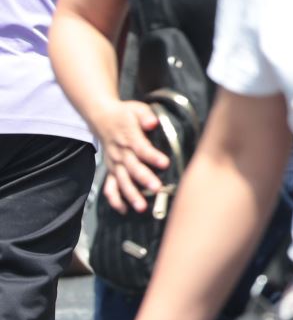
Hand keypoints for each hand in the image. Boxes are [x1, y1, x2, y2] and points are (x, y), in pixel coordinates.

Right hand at [94, 100, 168, 214]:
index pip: (141, 148)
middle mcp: (120, 152)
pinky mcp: (111, 170)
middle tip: (157, 189)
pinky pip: (109, 187)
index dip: (152, 156)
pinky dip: (114, 199)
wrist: (101, 117)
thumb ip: (145, 116)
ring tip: (141, 207)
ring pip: (121, 181)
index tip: (165, 164)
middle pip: (132, 168)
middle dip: (144, 179)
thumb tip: (152, 122)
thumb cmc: (125, 113)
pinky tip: (124, 210)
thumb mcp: (136, 109)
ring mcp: (114, 163)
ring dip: (130, 195)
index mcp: (129, 137)